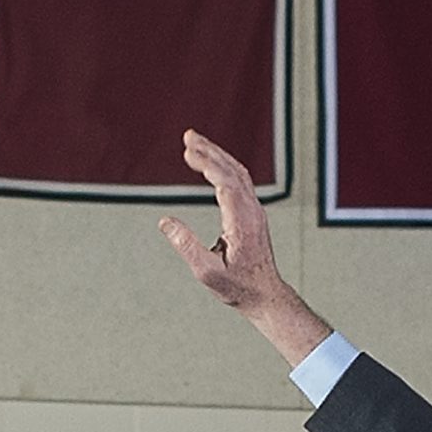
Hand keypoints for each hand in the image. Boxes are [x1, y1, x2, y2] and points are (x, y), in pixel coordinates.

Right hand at [157, 131, 329, 356]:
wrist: (265, 294)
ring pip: (238, 172)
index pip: (225, 182)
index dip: (207, 163)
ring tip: (195, 144)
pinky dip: (224, 167)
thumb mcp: (207, 272)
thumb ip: (186, 246)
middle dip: (210, 151)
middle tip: (188, 136)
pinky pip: (240, 181)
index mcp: (242, 221)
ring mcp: (255, 210)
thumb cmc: (237, 287)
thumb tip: (165, 222)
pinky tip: (211, 164)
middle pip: (232, 169)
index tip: (188, 151)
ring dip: (217, 155)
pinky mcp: (253, 213)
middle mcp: (252, 210)